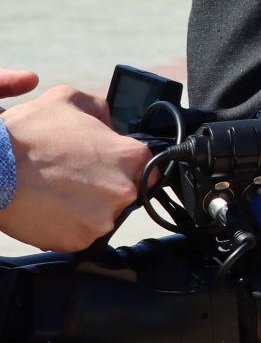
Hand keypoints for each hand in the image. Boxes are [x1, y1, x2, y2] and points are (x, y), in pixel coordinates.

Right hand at [0, 78, 150, 250]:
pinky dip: (66, 223)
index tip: (110, 165)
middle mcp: (124, 192)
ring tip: (58, 189)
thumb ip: (101, 109)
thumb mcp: (69, 100)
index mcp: (131, 157)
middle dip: (105, 184)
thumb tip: (110, 122)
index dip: (128, 165)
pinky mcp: (77, 242)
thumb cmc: (27, 134)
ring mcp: (101, 221)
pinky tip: (49, 205)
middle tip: (75, 175)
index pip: (151, 167)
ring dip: (85, 206)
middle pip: (127, 192)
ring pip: (102, 215)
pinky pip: (79, 233)